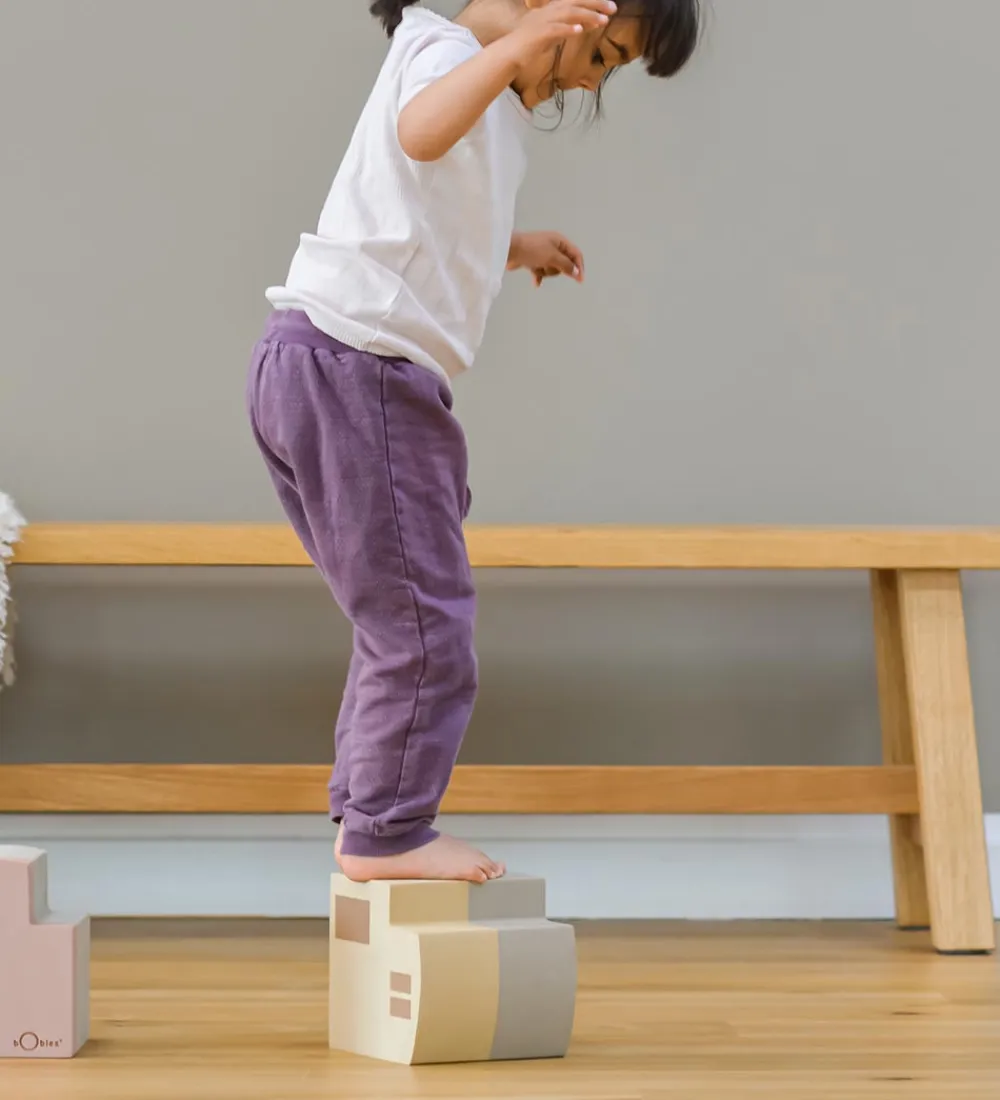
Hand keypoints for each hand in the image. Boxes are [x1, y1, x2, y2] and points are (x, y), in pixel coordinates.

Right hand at [504, 0, 618, 70]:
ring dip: (587, 16)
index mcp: (550, 10)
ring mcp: (541, 22)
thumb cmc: (528, 47)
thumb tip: (584, 26)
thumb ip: (566, 28)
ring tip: (603, 21)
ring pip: (568, 13)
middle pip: (574, 2)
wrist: (508, 55)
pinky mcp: (537, 35)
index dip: (593, 2)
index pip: (574, 1)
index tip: (610, 7)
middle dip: (595, 3)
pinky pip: (555, 29)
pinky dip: (567, 29)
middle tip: (613, 8)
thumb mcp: (551, 34)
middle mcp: (547, 11)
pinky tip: (580, 31)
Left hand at [507, 231, 584, 286]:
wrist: (509, 249)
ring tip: (537, 268)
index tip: (580, 280)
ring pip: (552, 269)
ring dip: (546, 272)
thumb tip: (576, 273)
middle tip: (548, 266)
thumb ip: (566, 265)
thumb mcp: (552, 257)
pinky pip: (540, 272)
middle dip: (557, 269)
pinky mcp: (533, 261)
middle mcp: (552, 246)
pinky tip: (536, 283)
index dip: (579, 267)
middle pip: (564, 263)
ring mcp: (542, 254)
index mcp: (559, 240)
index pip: (575, 254)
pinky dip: (539, 276)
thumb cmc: (532, 250)